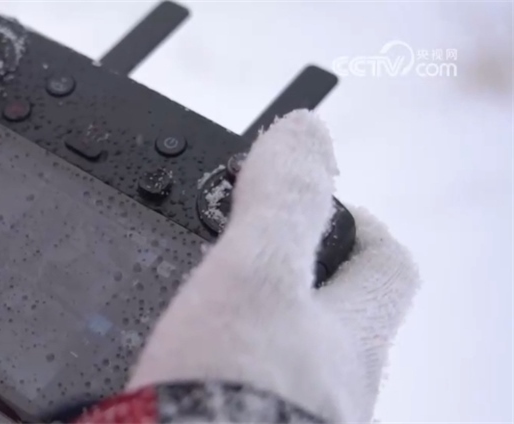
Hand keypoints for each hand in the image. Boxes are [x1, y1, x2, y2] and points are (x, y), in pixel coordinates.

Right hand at [126, 110, 419, 421]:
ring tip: (196, 315)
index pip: (385, 263)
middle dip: (297, 280)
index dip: (356, 222)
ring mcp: (294, 422)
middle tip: (236, 253)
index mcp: (348, 339)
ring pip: (289, 364)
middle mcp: (335, 389)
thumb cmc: (236, 396)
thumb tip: (306, 131)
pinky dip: (217, 377)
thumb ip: (282, 202)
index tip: (312, 201)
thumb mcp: (255, 275)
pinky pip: (244, 401)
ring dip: (254, 333)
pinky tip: (175, 376)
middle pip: (338, 319)